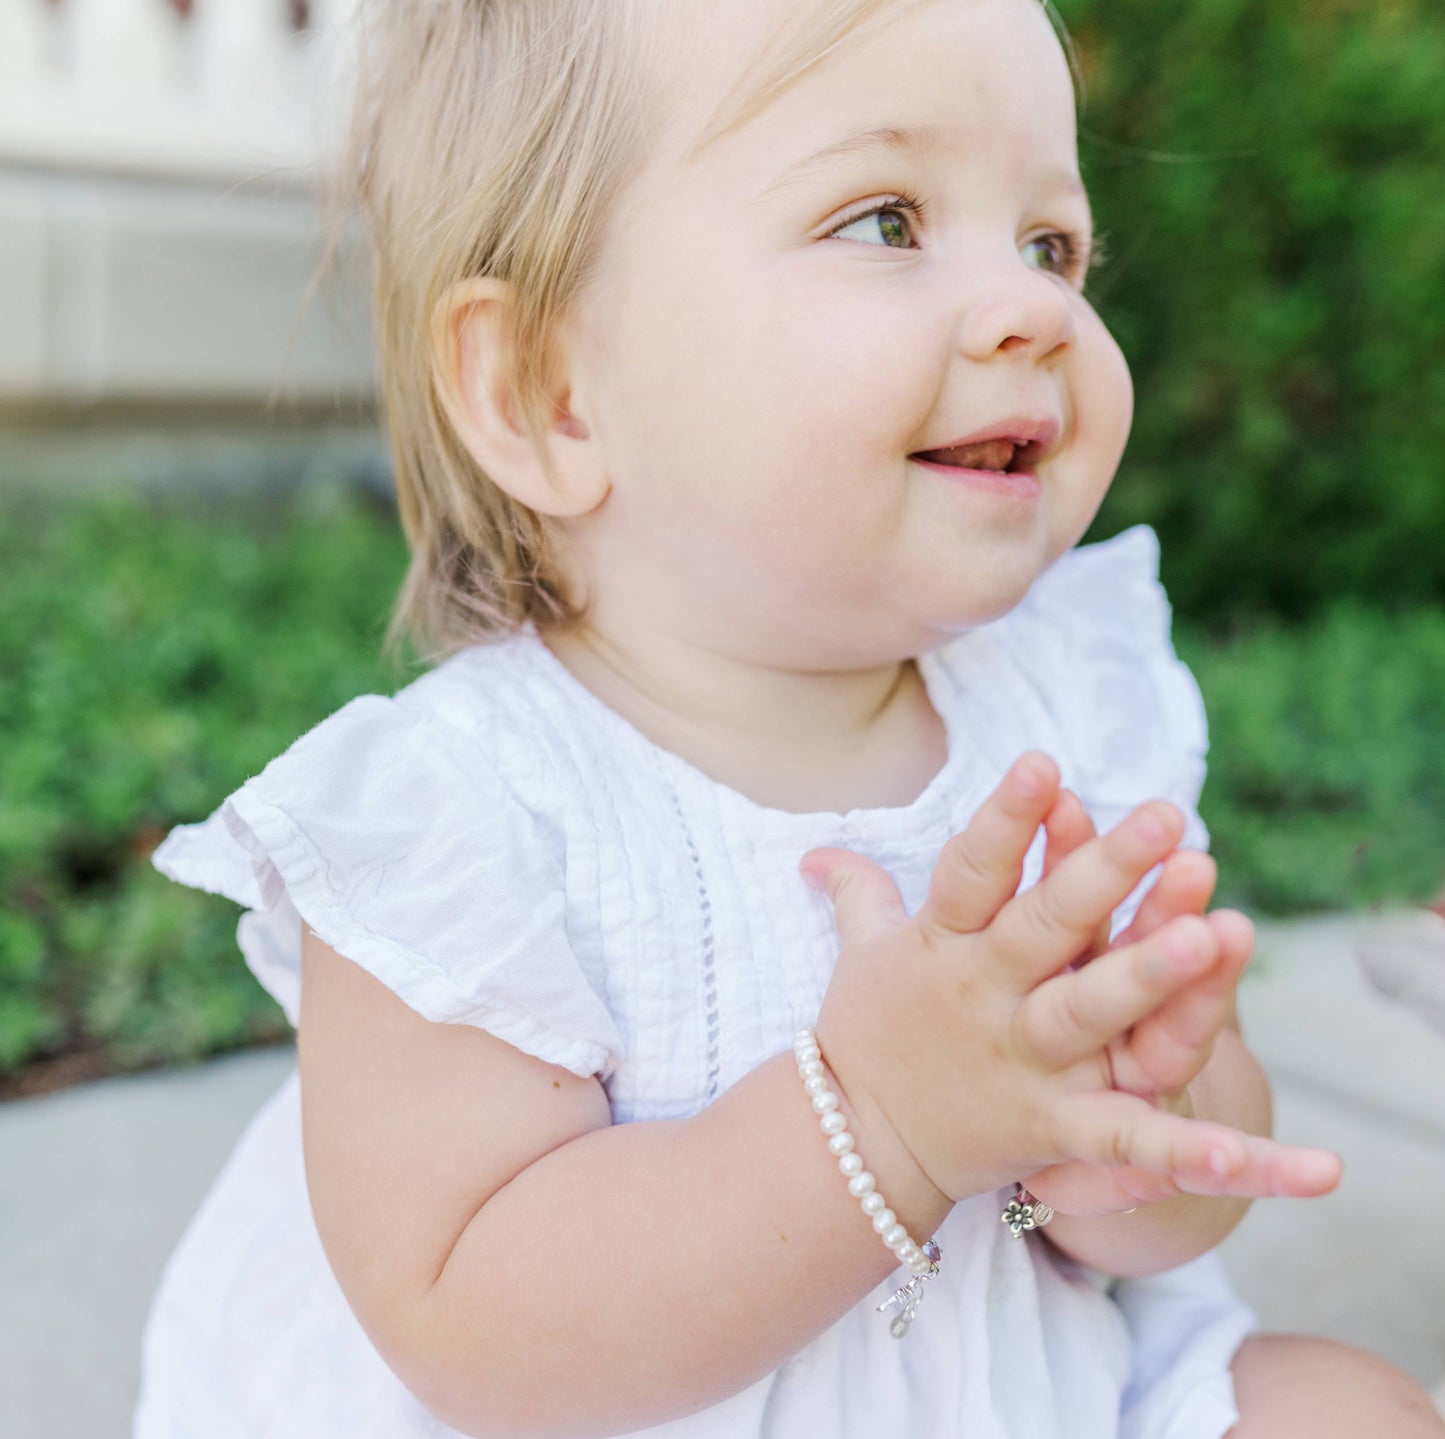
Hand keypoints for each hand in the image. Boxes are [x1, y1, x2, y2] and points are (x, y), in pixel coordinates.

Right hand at [799, 754, 1318, 1209]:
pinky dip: (1195, 1149)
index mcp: (941, 944)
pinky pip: (1128, 1137)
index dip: (1006, 816)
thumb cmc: (868, 1035)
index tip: (1042, 760)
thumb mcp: (863, 955)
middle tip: (1166, 816)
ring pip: (1089, 1012)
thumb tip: (814, 847)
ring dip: (1149, 975)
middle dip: (1103, 872)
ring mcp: (1021, 1061)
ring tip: (1214, 932)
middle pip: (1044, 927)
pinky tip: (1270, 1153)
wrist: (851, 1146)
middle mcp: (983, 995)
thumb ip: (858, 892)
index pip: (972, 869)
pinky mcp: (1052, 1128)